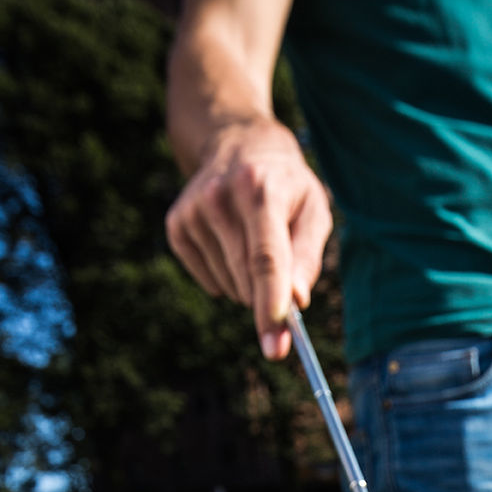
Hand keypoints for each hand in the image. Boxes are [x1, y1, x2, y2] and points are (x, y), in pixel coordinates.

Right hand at [165, 117, 331, 359]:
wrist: (237, 144)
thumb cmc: (286, 185)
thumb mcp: (314, 210)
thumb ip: (308, 256)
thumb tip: (297, 301)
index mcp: (259, 189)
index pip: (265, 260)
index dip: (270, 307)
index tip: (275, 348)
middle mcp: (219, 197)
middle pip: (247, 280)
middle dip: (270, 298)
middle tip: (286, 281)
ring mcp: (193, 211)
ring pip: (230, 286)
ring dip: (250, 284)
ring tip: (254, 243)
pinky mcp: (177, 225)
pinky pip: (210, 281)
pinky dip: (228, 278)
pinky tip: (232, 244)